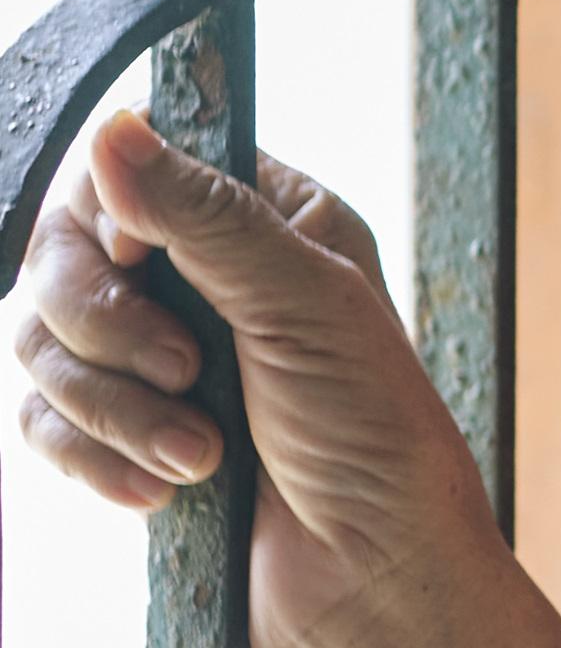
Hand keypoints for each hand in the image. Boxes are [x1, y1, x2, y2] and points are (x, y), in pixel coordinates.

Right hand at [14, 111, 560, 646]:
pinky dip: (95, 457)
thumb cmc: (374, 433)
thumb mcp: (307, 304)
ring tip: (202, 452)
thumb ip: (208, 216)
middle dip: (110, 327)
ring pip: (42, 344)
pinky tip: (166, 488)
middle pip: (62, 256)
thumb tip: (118, 129)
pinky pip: (45, 421)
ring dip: (116, 408)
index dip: (112, 217)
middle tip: (188, 371)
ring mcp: (160, 356)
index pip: (133, 169)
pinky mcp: (126, 430)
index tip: (141, 261)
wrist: (371, 574)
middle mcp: (207, 278)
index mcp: (268, 221)